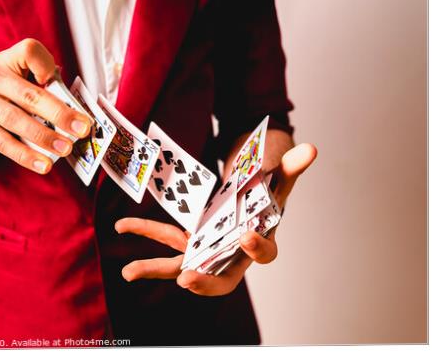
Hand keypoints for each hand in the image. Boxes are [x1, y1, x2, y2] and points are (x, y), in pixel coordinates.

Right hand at [0, 38, 91, 173]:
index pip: (29, 52)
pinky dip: (24, 154)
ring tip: (65, 149)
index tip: (56, 80)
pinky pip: (3, 142)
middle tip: (81, 128)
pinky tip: (42, 164)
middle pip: (29, 95)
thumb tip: (69, 105)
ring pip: (17, 121)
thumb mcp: (5, 72)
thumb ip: (33, 83)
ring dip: (44, 138)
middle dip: (59, 114)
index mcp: (5, 60)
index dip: (46, 65)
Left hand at [115, 143, 316, 295]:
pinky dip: (145, 230)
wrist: (247, 186)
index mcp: (261, 239)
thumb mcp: (278, 173)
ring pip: (183, 265)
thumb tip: (310, 149)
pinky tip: (121, 226)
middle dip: (205, 281)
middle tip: (188, 280)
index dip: (258, 249)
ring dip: (155, 268)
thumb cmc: (266, 184)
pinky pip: (165, 238)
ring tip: (128, 272)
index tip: (246, 237)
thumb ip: (291, 165)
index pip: (265, 255)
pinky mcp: (188, 238)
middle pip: (222, 278)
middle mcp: (232, 252)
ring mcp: (207, 248)